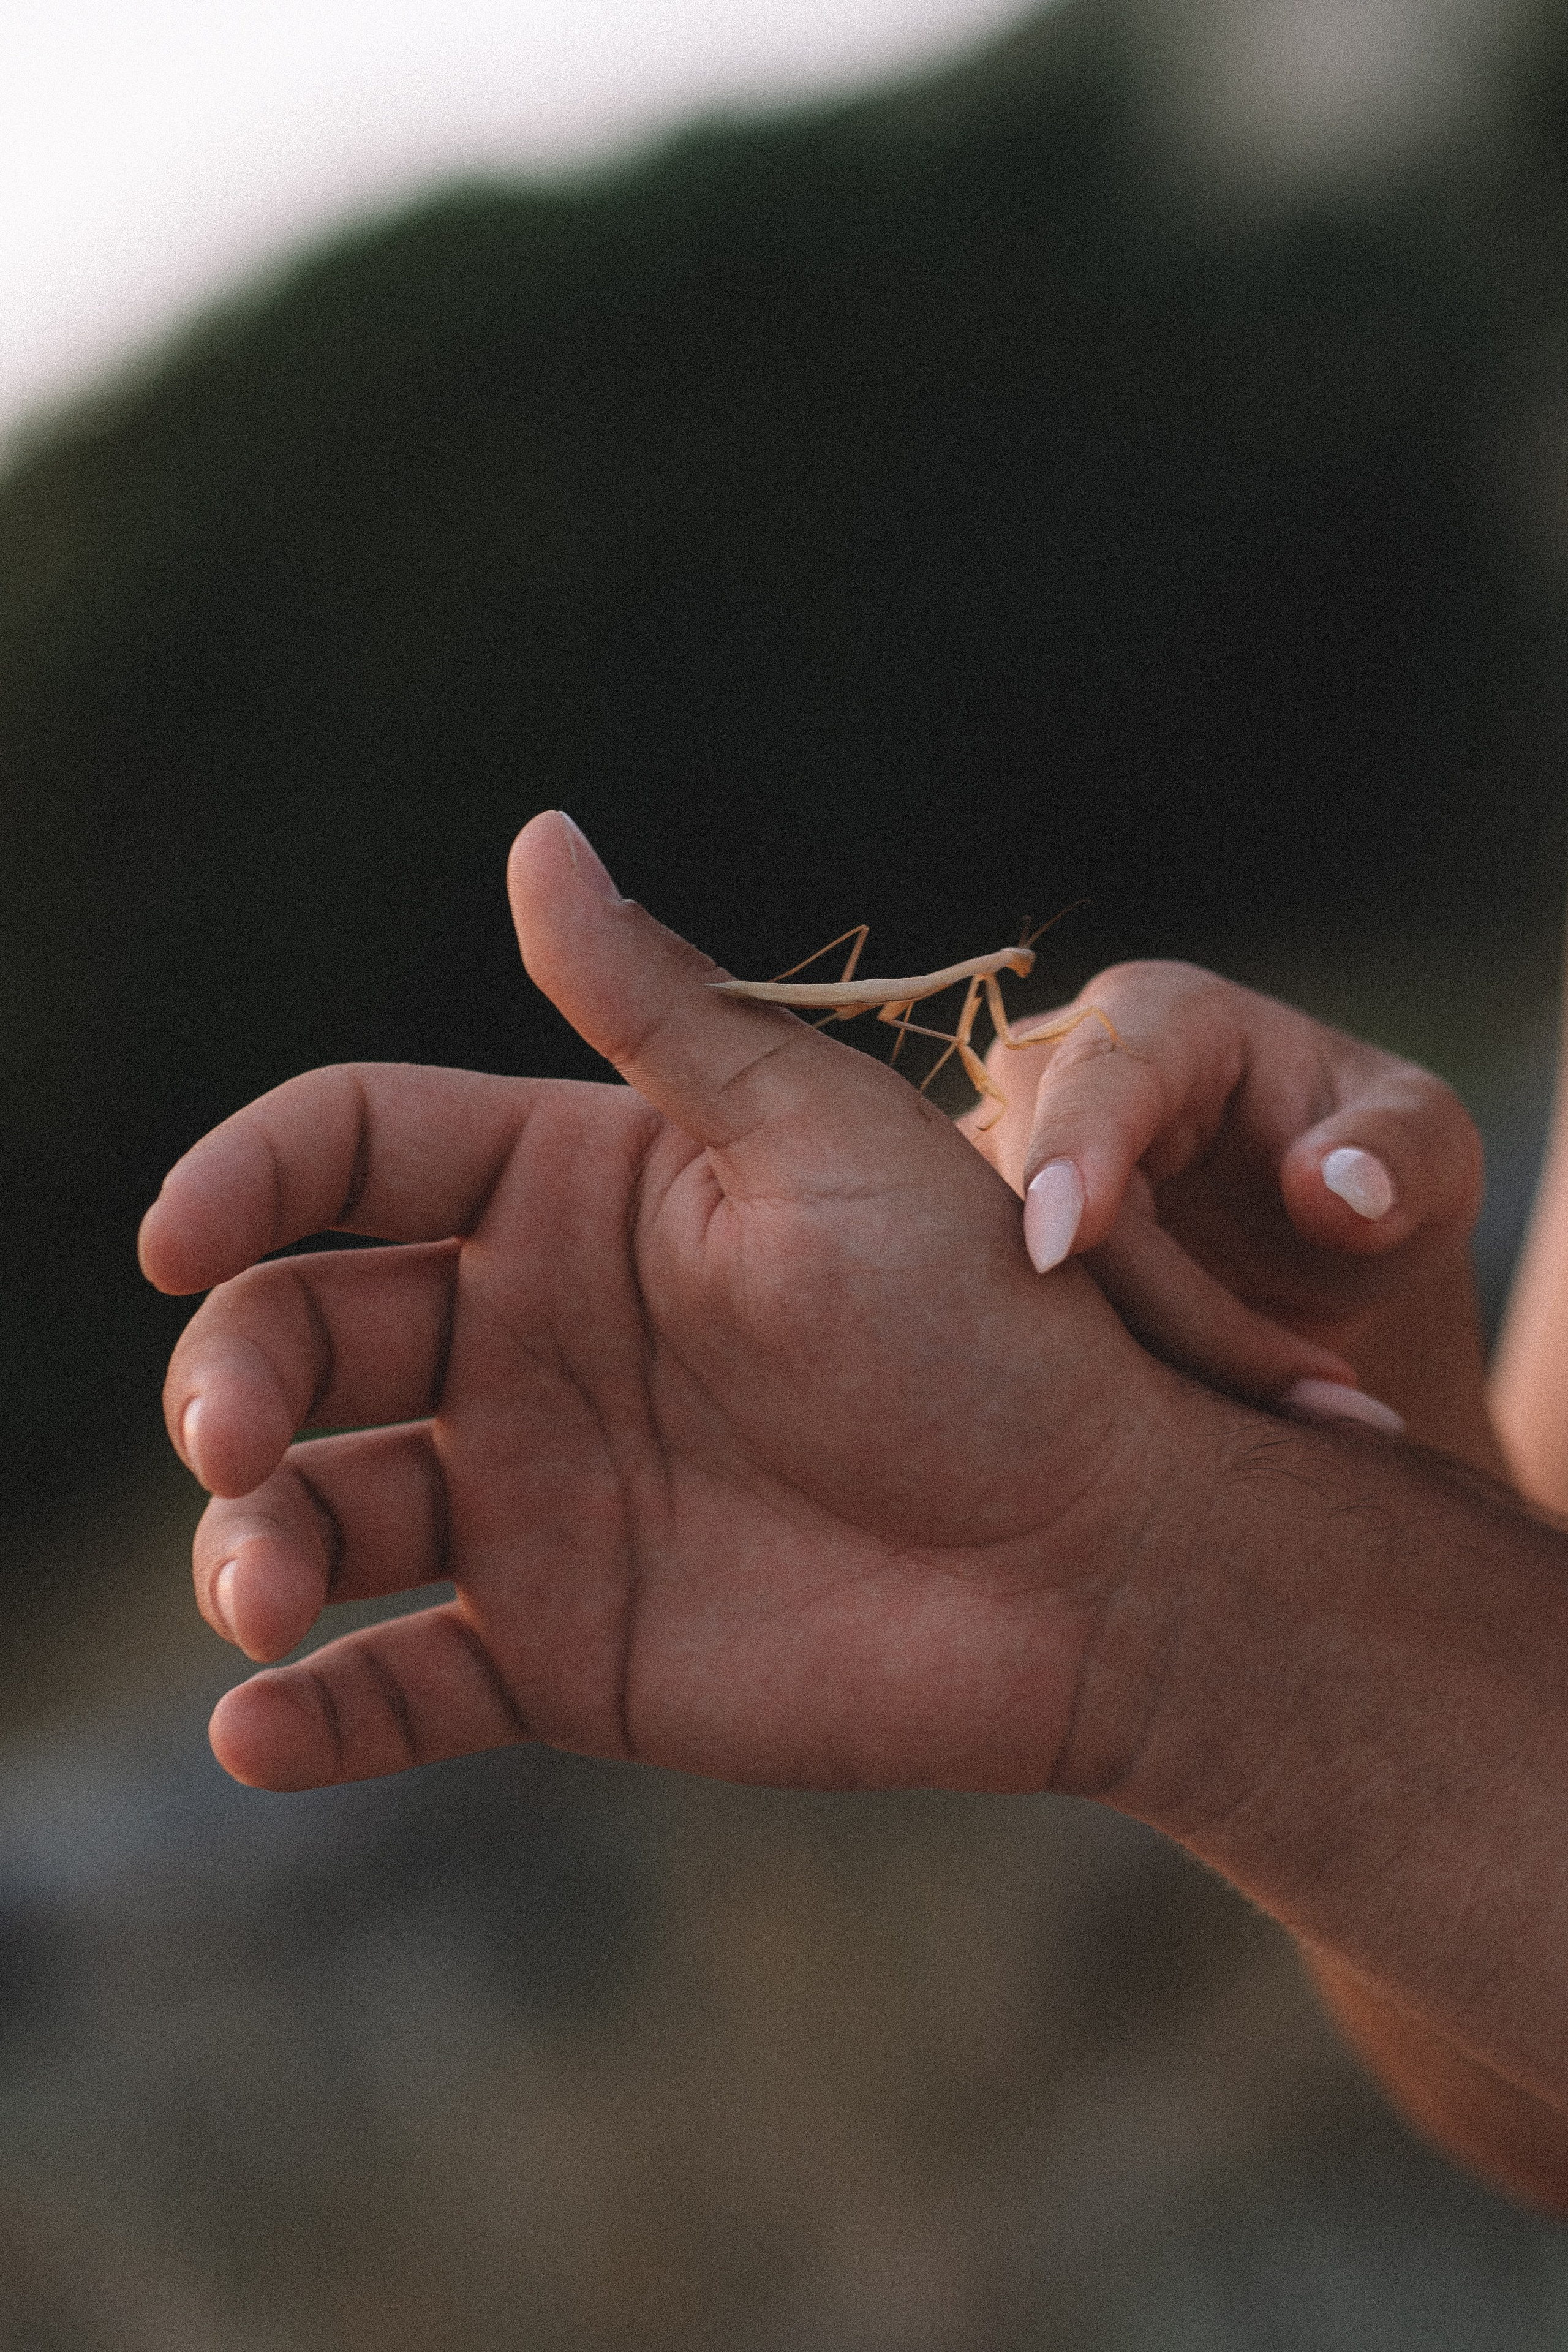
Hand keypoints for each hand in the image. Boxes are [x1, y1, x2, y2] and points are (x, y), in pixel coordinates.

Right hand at [139, 815, 1203, 1792]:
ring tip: (263, 1599)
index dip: (246, 1178)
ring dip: (250, 1550)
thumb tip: (538, 831)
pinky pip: (397, 1687)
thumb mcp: (818, 1142)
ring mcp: (533, 1500)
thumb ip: (656, 1012)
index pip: (351, 1152)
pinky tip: (256, 1733)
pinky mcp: (560, 1655)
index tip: (177, 1237)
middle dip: (231, 1378)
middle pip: (297, 1331)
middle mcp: (527, 1339)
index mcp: (574, 1193)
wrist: (1097, 1555)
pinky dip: (312, 1719)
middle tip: (241, 1443)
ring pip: (318, 1514)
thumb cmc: (989, 1323)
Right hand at [961, 963, 1496, 1469]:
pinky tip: (1237, 1419)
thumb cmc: (1372, 1159)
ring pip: (1039, 1296)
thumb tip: (1329, 1186)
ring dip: (1168, 1376)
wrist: (1319, 1236)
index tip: (1058, 1242)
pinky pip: (1038, 1344)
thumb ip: (1400, 1154)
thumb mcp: (1430, 1142)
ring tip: (1313, 1408)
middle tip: (1326, 1399)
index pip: (1098, 1084)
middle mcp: (1054, 1080)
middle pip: (1064, 1216)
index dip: (1075, 1158)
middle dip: (1181, 1324)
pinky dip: (1131, 1403)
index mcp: (1159, 1014)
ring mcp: (1007, 1174)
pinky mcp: (995, 1261)